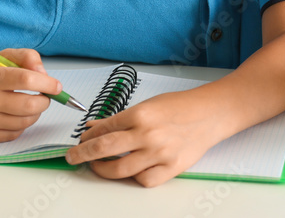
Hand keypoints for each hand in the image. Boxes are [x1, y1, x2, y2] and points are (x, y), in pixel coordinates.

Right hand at [0, 48, 60, 142]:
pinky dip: (22, 125)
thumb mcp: (5, 57)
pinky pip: (14, 134)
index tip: (56, 86)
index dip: (47, 83)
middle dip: (44, 101)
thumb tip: (44, 75)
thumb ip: (28, 57)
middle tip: (44, 97)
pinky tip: (15, 115)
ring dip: (35, 113)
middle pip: (29, 105)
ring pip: (25, 122)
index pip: (26, 80)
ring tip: (30, 104)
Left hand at [65, 90, 219, 186]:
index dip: (87, 136)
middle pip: (103, 149)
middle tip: (73, 157)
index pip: (103, 128)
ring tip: (97, 166)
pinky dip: (133, 177)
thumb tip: (95, 127)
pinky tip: (130, 170)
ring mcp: (160, 153)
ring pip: (119, 169)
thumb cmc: (181, 106)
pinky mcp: (171, 168)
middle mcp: (148, 134)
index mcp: (141, 114)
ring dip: (102, 169)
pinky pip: (143, 180)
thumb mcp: (148, 105)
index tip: (80, 140)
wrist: (211, 113)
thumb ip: (121, 119)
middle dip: (82, 154)